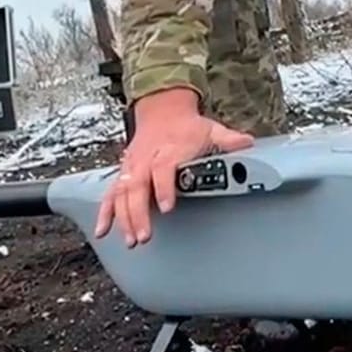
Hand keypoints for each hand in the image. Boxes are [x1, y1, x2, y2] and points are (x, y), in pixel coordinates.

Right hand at [93, 88, 253, 247]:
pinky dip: (105, 213)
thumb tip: (247, 143)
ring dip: (124, 218)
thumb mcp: (211, 129)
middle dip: (139, 212)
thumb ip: (228, 140)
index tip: (167, 206)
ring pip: (122, 193)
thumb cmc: (187, 127)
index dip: (164, 187)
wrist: (163, 112)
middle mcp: (146, 159)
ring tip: (131, 240)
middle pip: (138, 186)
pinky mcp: (124, 174)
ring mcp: (133, 167)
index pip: (163, 168)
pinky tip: (103, 232)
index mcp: (168, 149)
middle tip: (145, 235)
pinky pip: (110, 194)